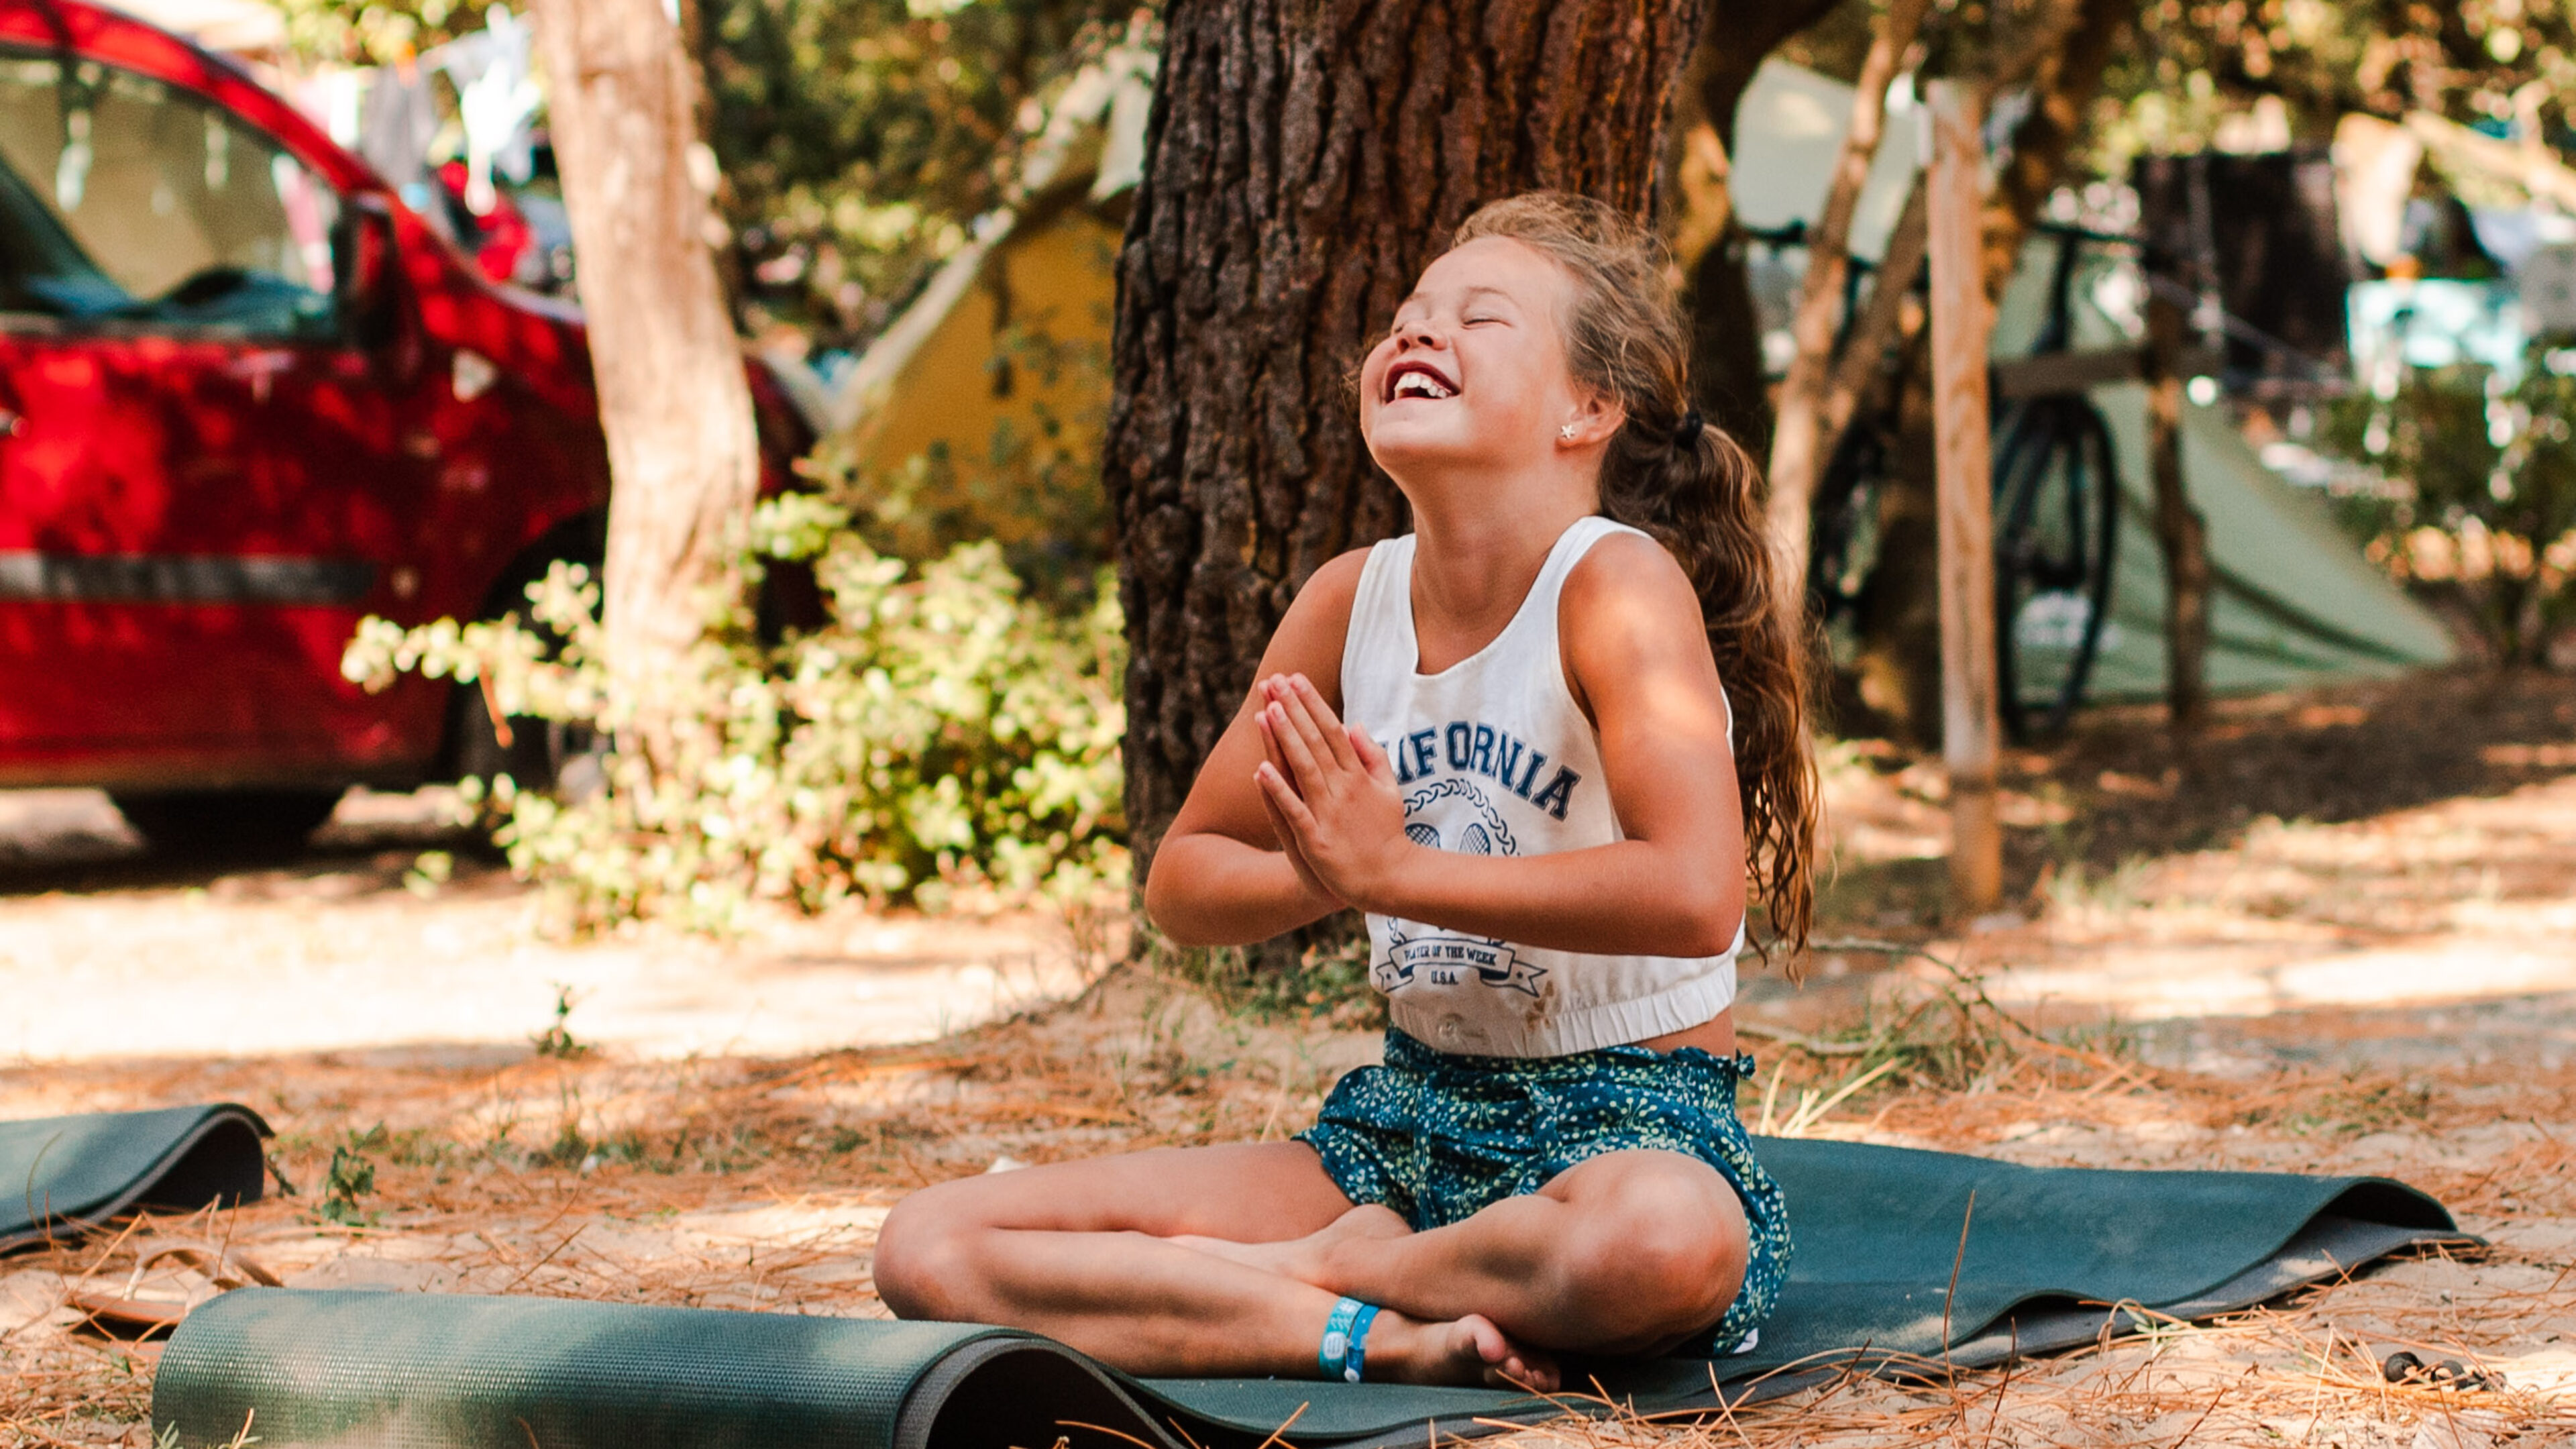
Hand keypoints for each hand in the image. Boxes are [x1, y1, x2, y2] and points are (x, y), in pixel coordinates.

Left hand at [1252, 673, 1410, 912]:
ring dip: (1285, 739)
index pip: (1333, 731)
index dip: (1313, 704)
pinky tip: (1260, 770)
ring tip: (1268, 709)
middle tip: (1275, 681)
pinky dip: (1278, 791)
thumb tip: (1356, 724)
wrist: (1390, 878)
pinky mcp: (1315, 840)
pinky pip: (1293, 811)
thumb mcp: (1390, 789)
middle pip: (1315, 742)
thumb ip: (1374, 756)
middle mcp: (1343, 789)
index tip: (1296, 679)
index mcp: (1359, 776)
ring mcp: (1329, 814)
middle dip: (1294, 710)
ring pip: (1303, 769)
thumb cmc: (1387, 833)